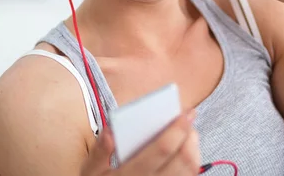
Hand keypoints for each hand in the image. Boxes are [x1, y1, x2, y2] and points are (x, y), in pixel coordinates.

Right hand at [80, 109, 200, 175]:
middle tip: (188, 118)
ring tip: (188, 133)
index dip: (176, 129)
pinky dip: (190, 164)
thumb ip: (99, 152)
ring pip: (190, 171)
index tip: (184, 113)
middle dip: (190, 135)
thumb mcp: (90, 172)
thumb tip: (111, 132)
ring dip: (193, 149)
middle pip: (183, 160)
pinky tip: (183, 152)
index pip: (161, 150)